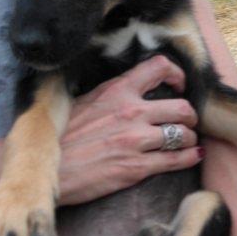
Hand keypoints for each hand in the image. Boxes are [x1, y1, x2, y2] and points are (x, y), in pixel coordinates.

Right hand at [58, 55, 202, 205]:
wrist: (44, 168)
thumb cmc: (61, 136)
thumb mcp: (86, 102)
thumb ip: (113, 95)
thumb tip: (133, 91)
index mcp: (117, 91)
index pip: (159, 67)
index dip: (177, 75)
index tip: (178, 85)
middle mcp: (131, 112)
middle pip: (182, 107)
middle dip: (190, 116)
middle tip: (187, 121)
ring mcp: (136, 140)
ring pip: (183, 135)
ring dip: (189, 138)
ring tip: (187, 141)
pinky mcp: (136, 168)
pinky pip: (176, 160)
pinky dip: (190, 158)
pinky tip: (192, 157)